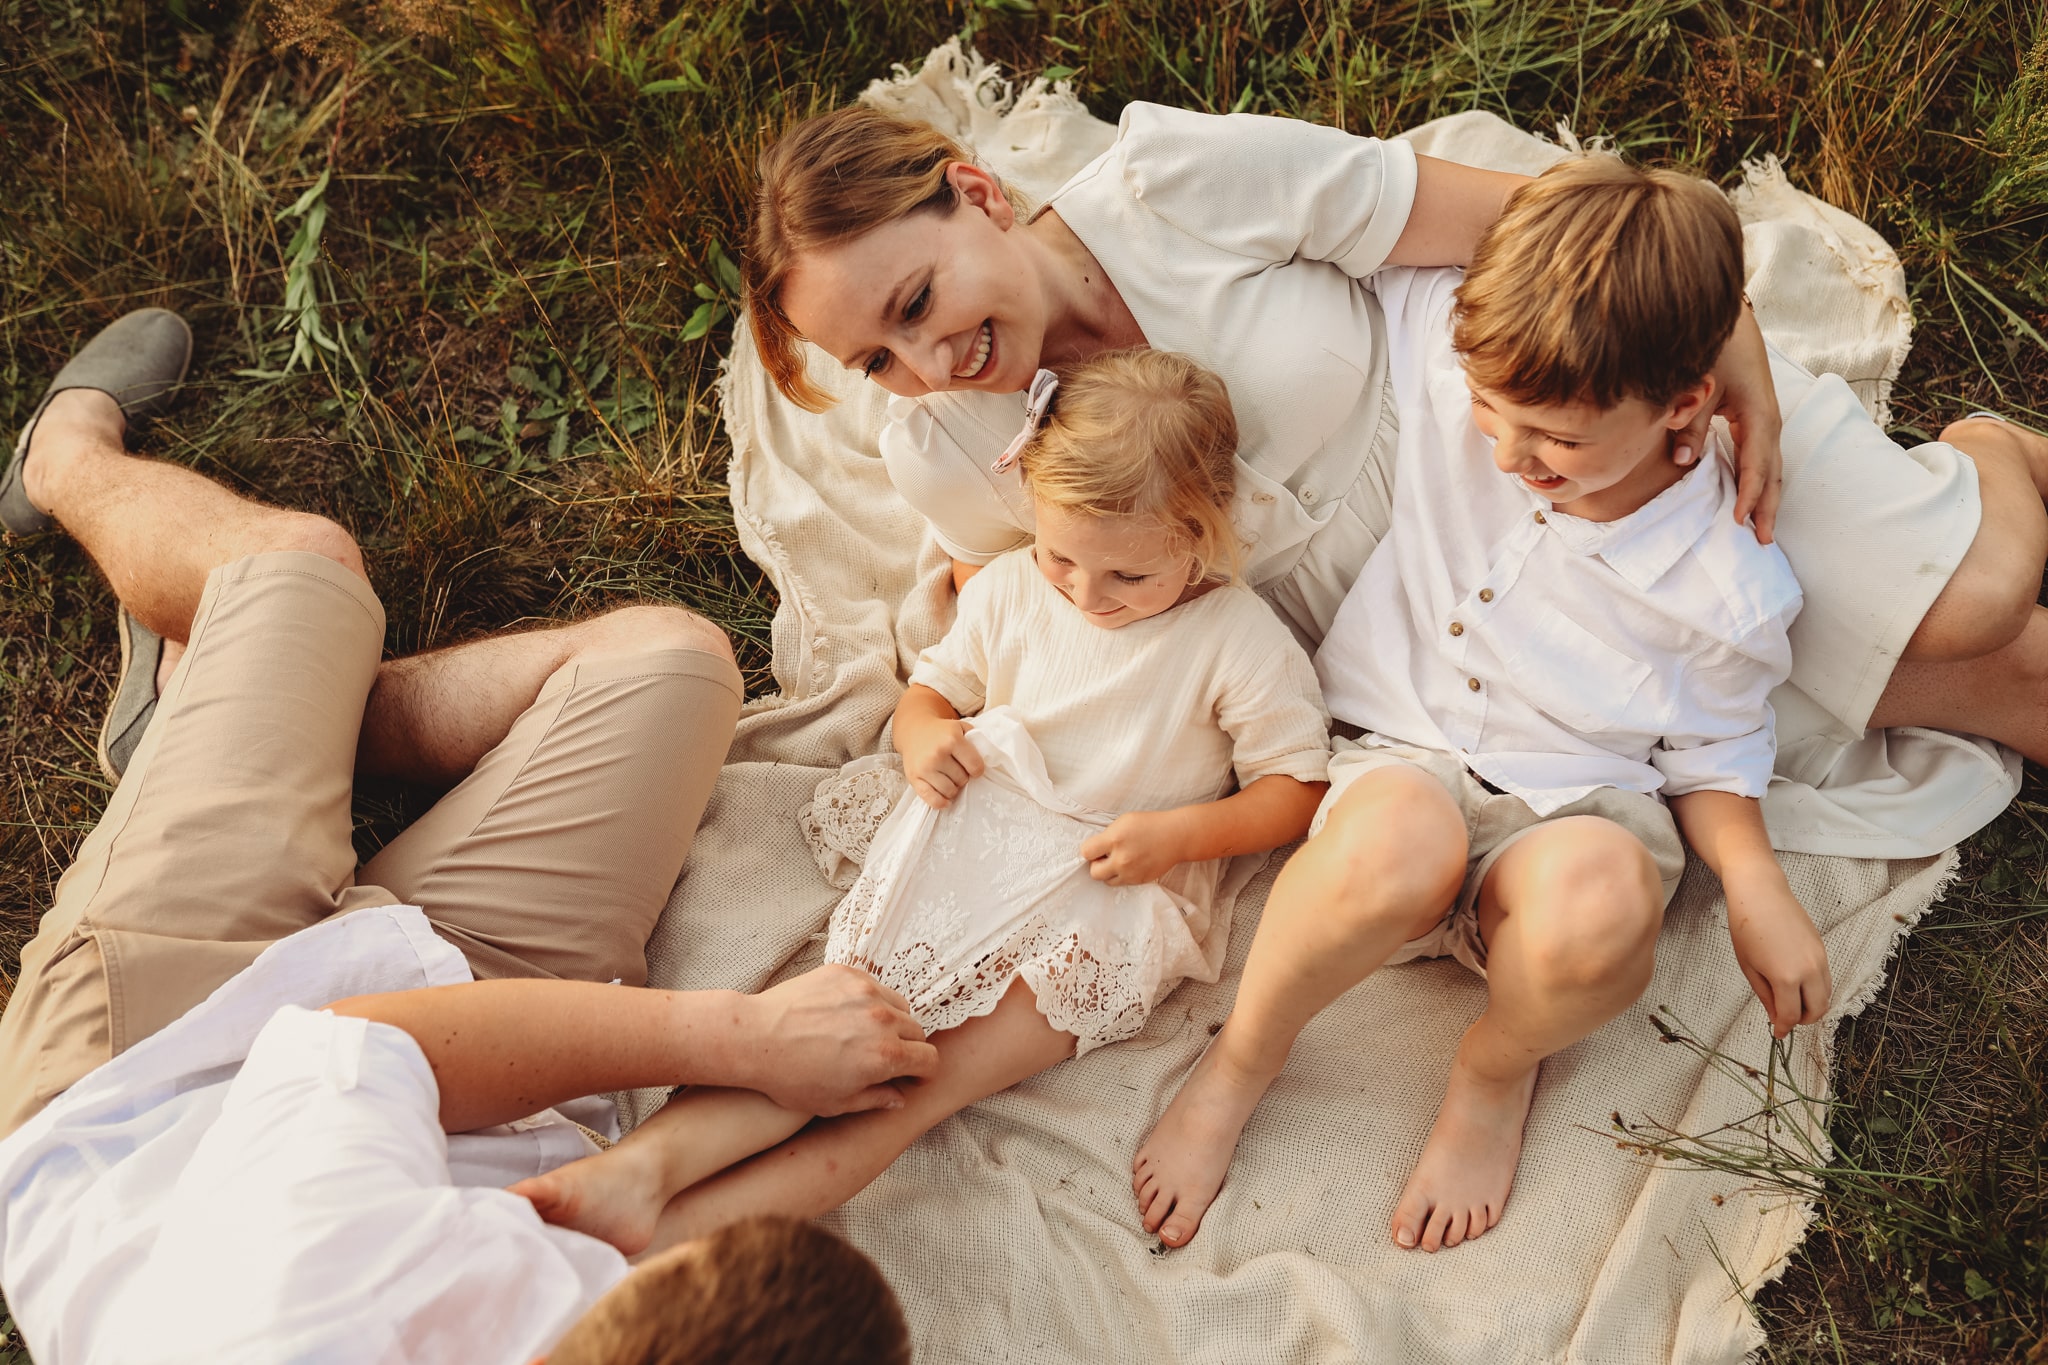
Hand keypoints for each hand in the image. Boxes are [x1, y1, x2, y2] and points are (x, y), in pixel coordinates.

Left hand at [739, 965, 939, 1114]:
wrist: (754, 1038)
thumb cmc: (790, 1078)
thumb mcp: (836, 1103)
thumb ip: (876, 1099)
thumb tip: (899, 1098)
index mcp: (885, 1056)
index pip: (929, 1059)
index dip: (923, 1071)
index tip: (912, 1074)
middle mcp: (882, 1020)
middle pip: (917, 1031)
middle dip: (908, 1047)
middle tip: (886, 1056)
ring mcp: (865, 992)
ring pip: (899, 1005)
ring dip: (892, 1020)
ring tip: (866, 1033)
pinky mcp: (847, 973)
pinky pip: (874, 986)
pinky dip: (869, 1000)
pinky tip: (846, 1014)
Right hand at [898, 714, 983, 808]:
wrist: (914, 730)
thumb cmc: (941, 732)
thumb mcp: (961, 728)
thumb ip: (976, 740)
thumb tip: (989, 759)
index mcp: (952, 739)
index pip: (975, 766)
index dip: (977, 769)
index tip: (972, 767)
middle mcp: (937, 754)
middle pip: (962, 780)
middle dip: (963, 777)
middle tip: (956, 769)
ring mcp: (924, 767)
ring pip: (949, 791)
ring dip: (952, 788)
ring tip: (949, 778)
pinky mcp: (913, 778)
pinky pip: (931, 799)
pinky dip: (940, 802)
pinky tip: (945, 799)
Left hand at [1080, 809, 1188, 885]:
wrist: (1176, 836)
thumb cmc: (1150, 824)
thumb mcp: (1123, 821)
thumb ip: (1107, 836)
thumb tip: (1095, 850)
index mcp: (1115, 839)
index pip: (1086, 852)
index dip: (1089, 850)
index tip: (1096, 847)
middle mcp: (1121, 859)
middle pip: (1094, 872)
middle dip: (1097, 864)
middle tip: (1106, 856)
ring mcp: (1131, 872)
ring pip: (1107, 881)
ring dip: (1109, 872)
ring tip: (1119, 860)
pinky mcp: (1140, 881)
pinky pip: (1122, 883)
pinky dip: (1122, 875)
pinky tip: (1131, 864)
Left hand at [1679, 304, 1783, 542]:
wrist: (1730, 319)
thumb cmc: (1714, 348)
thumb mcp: (1701, 385)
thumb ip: (1692, 423)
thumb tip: (1683, 459)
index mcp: (1759, 414)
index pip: (1756, 464)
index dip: (1748, 494)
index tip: (1737, 521)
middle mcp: (1769, 420)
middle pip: (1773, 472)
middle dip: (1767, 507)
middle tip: (1761, 543)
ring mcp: (1767, 419)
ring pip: (1771, 467)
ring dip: (1767, 498)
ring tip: (1761, 530)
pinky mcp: (1758, 416)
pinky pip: (1762, 456)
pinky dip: (1759, 480)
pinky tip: (1749, 497)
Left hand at [1724, 870, 1831, 1038]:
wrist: (1761, 894)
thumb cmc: (1747, 927)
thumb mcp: (1749, 967)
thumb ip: (1766, 996)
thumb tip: (1777, 1017)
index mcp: (1787, 977)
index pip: (1792, 1015)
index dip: (1784, 1028)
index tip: (1777, 1032)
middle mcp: (1809, 970)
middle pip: (1818, 1010)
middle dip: (1803, 1020)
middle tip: (1785, 1019)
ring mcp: (1820, 959)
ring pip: (1826, 996)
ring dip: (1812, 1005)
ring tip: (1790, 1002)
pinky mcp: (1823, 949)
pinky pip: (1826, 979)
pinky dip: (1815, 989)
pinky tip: (1796, 985)